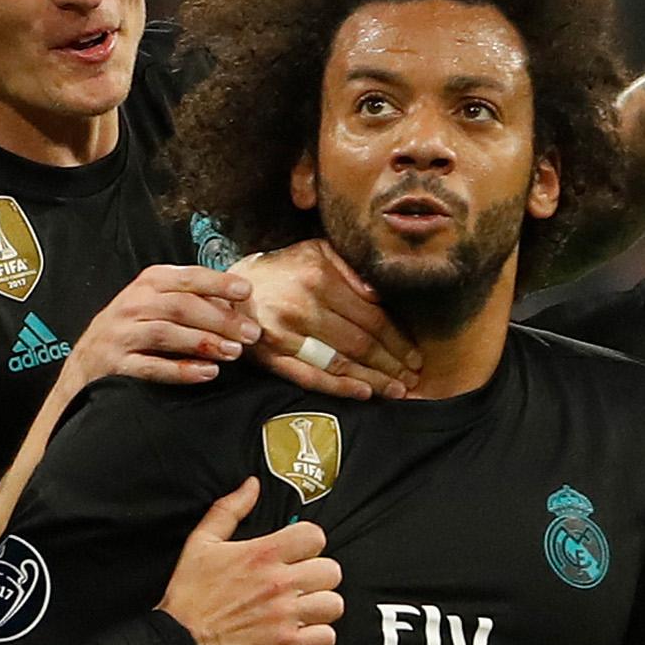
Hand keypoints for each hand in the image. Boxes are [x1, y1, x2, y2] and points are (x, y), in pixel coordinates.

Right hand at [57, 264, 258, 392]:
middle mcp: (132, 305)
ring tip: (234, 352)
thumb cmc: (132, 331)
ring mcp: (122, 334)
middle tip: (251, 333)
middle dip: (220, 320)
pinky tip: (207, 373)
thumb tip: (237, 304)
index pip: (186, 278)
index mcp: (147, 284)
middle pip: (181, 306)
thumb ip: (190, 300)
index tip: (245, 291)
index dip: (217, 282)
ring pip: (167, 334)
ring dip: (204, 342)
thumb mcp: (156, 304)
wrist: (85, 365)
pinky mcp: (116, 364)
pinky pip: (152, 367)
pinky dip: (182, 370)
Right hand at [157, 477, 341, 644]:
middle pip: (331, 571)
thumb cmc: (189, 596)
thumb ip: (230, 509)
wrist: (179, 643)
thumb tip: (252, 486)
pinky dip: (318, 637)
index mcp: (263, 554)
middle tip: (301, 584)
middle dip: (318, 577)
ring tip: (304, 610)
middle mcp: (280, 583)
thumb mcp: (201, 543)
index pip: (315, 536)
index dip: (309, 544)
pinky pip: (327, 637)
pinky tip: (301, 633)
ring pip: (334, 604)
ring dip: (321, 607)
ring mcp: (286, 615)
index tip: (298, 553)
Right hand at [235, 240, 419, 398]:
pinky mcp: (272, 357)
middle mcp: (303, 306)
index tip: (415, 354)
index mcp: (318, 277)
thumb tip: (378, 293)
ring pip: (340, 362)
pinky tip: (364, 393)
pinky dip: (340, 387)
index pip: (371, 316)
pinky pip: (311, 377)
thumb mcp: (314, 251)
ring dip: (374, 379)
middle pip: (360, 342)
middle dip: (392, 363)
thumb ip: (349, 268)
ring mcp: (286, 335)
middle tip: (413, 377)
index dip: (397, 339)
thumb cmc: (280, 271)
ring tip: (397, 390)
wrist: (230, 293)